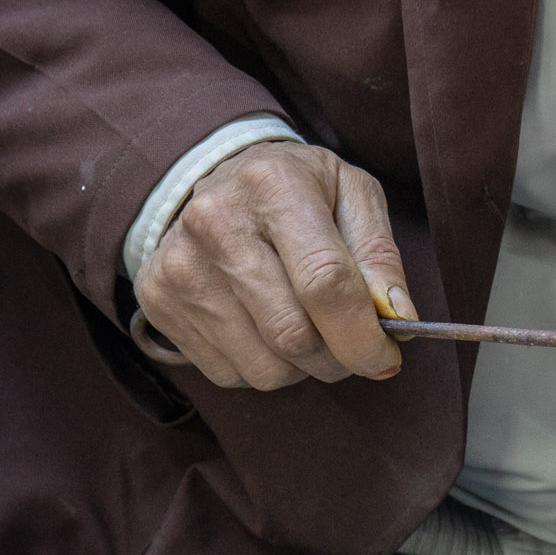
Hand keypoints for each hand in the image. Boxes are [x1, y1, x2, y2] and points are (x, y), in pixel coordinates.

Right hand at [133, 141, 414, 388]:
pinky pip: (229, 373)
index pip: (325, 283)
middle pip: (293, 335)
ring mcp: (179, 265)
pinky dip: (262, 365)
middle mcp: (215, 223)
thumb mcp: (352, 196)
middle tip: (351, 348)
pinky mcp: (157, 299)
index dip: (363, 336)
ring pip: (263, 367)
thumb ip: (380, 256)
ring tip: (306, 330)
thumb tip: (398, 319)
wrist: (215, 181)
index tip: (386, 358)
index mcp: (273, 186)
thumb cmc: (298, 191)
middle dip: (338, 359)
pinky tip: (264, 328)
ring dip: (301, 367)